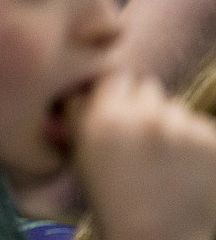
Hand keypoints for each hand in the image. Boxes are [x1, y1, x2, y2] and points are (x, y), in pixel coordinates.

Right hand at [68, 71, 215, 239]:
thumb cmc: (113, 201)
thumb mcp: (82, 155)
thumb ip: (78, 114)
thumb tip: (81, 85)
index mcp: (103, 118)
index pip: (116, 78)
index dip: (117, 95)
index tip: (118, 112)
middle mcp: (142, 117)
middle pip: (148, 87)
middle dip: (145, 106)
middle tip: (142, 138)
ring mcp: (181, 129)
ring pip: (176, 107)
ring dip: (172, 124)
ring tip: (165, 160)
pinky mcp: (210, 142)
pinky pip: (202, 126)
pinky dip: (196, 142)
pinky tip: (185, 168)